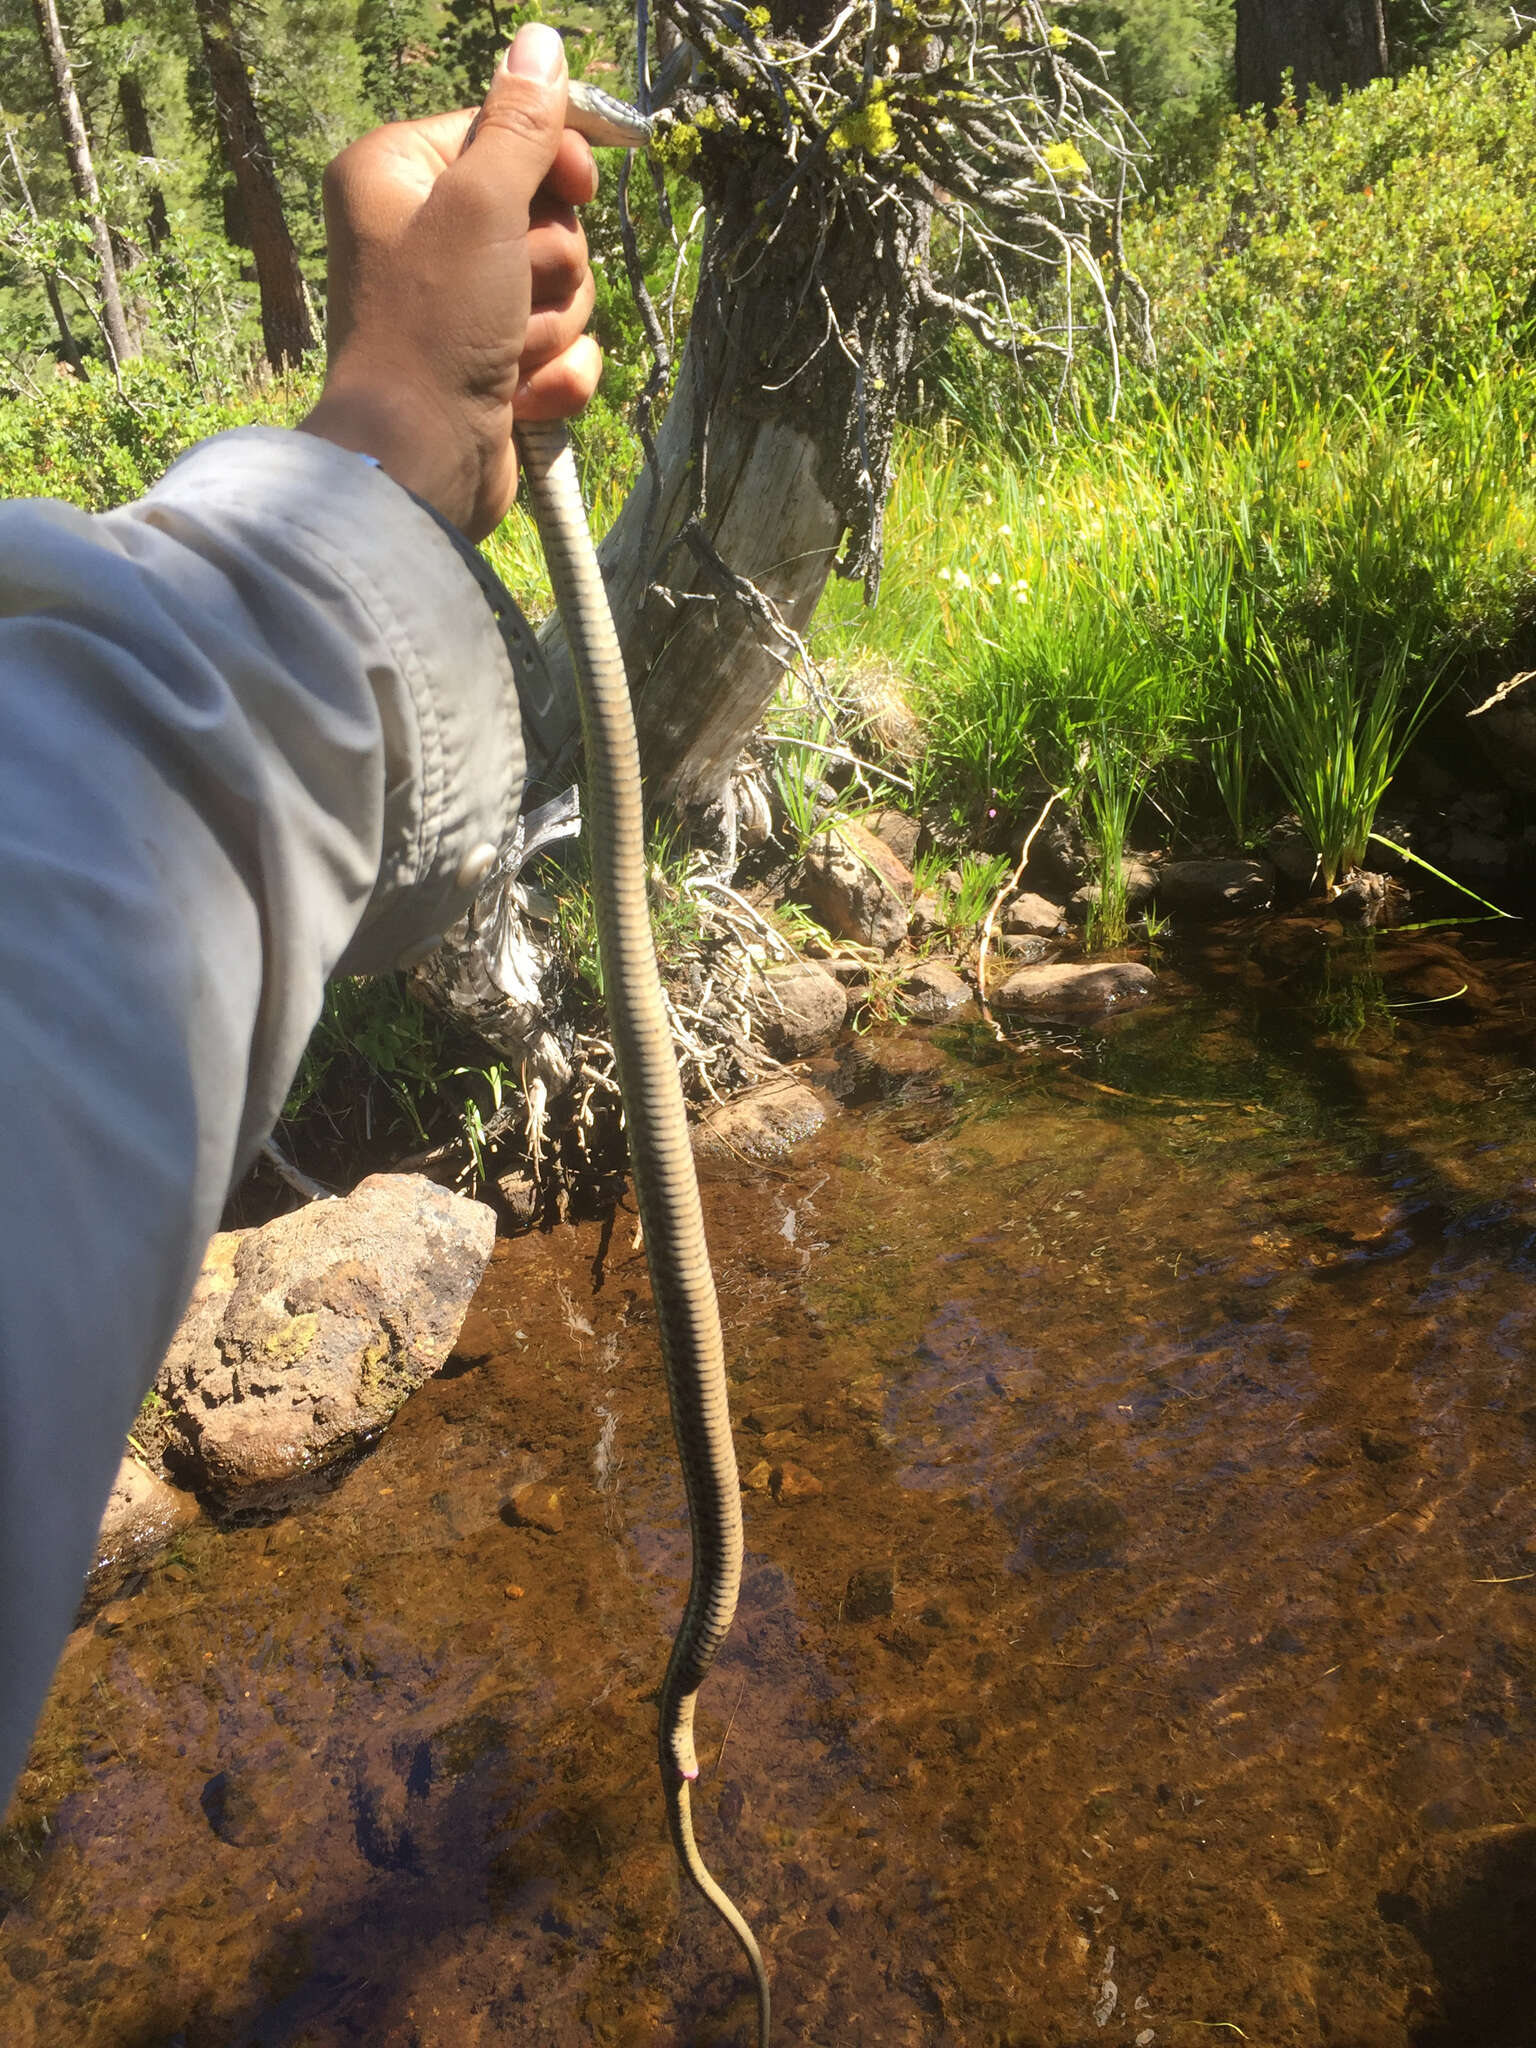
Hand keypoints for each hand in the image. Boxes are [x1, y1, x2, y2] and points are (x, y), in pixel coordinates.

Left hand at [301, 22, 601, 539]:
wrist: (420, 461)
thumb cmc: (433, 328)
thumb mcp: (479, 206)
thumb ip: (519, 126)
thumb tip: (541, 40)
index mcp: (403, 176)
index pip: (508, 134)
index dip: (553, 163)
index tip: (576, 185)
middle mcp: (428, 235)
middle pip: (546, 215)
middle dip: (548, 266)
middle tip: (510, 295)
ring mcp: (466, 307)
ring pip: (563, 287)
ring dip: (550, 326)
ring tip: (505, 356)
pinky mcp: (497, 367)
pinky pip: (566, 350)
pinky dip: (554, 376)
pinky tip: (517, 397)